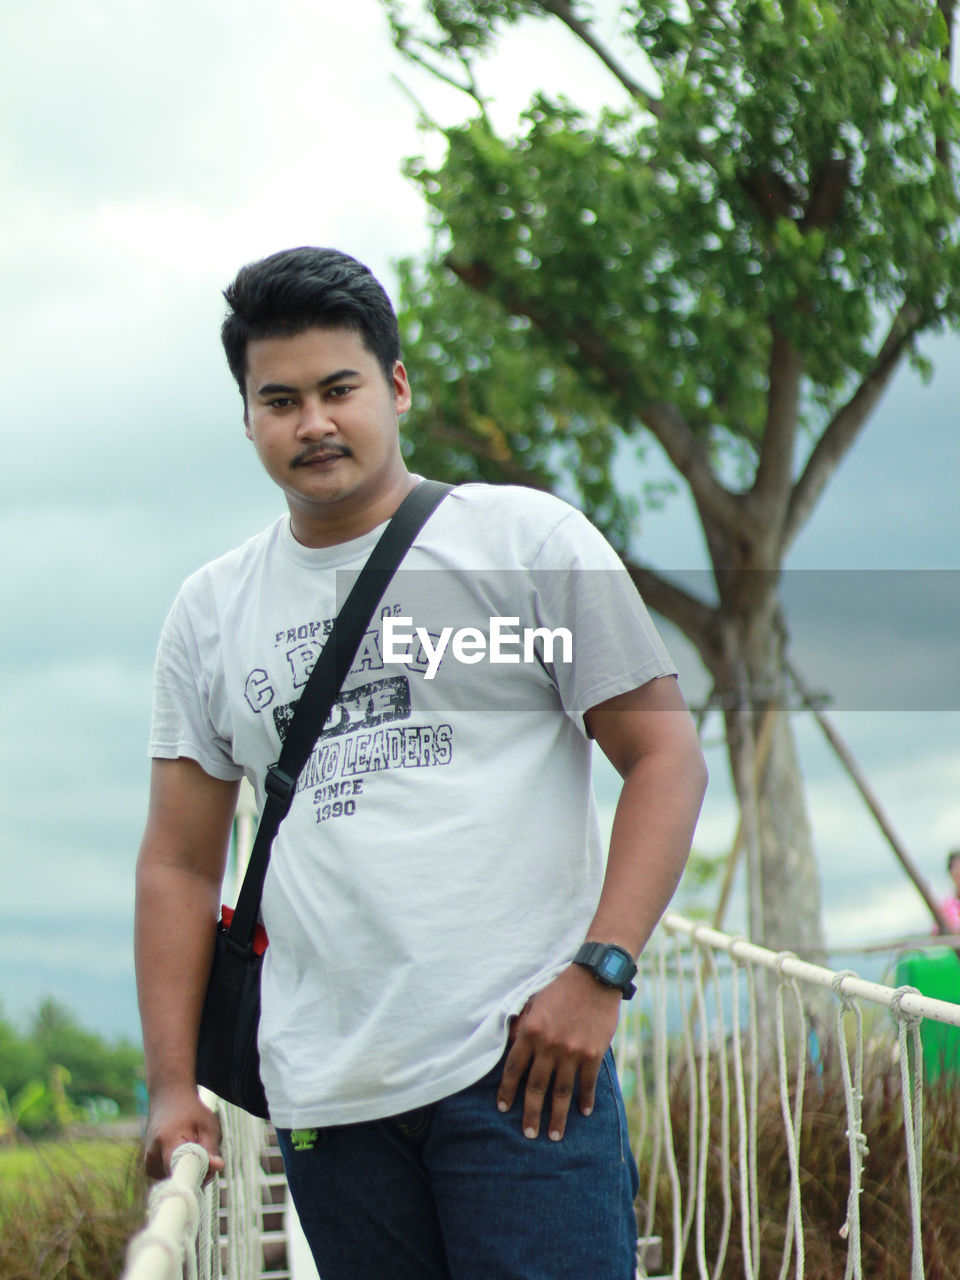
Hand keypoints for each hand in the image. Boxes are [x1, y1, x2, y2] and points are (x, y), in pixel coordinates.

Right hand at [143, 1084, 224, 1181]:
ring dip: (190, 1171)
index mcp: (166, 1143)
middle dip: (199, 1173)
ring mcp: (149, 1163)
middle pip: (180, 1179)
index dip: (199, 1175)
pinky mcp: (150, 1167)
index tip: (209, 1172)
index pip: (181, 1172)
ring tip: (194, 1149)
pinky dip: (182, 1170)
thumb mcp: (208, 1125)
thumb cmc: (191, 1111)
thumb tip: (219, 1167)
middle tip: (209, 1156)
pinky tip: (184, 1153)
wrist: (168, 1099)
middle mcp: (153, 1156)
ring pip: (177, 1179)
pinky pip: (171, 1176)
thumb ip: (212, 1148)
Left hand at [496, 964, 621, 1141]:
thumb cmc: (561, 988)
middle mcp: (548, 1045)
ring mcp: (571, 1052)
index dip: (507, 1091)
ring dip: (557, 1117)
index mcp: (530, 1031)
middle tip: (529, 1134)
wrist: (594, 978)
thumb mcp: (533, 1000)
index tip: (503, 1109)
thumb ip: (521, 1023)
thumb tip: (507, 1042)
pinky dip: (585, 1100)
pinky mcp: (592, 1054)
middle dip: (530, 1114)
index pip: (514, 1069)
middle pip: (536, 1088)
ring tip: (554, 1136)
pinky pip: (586, 1084)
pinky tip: (584, 1113)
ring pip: (561, 1093)